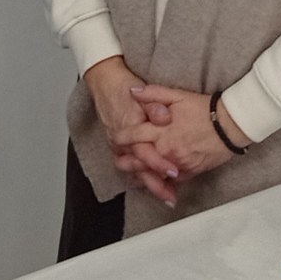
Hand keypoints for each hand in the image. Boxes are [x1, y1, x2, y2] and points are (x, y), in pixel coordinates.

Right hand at [82, 57, 178, 204]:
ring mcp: (118, 145)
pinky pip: (129, 166)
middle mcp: (121, 141)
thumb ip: (154, 104)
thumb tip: (163, 117)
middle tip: (171, 197)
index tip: (175, 173)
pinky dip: (141, 175)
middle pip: (138, 169)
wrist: (105, 82)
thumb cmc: (124, 88)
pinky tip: (153, 181)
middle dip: (155, 185)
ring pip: (133, 171)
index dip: (160, 164)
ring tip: (165, 194)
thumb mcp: (142, 92)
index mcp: (129, 128)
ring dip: (148, 183)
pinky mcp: (118, 147)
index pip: (145, 152)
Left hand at [110, 84, 249, 180]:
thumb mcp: (177, 95)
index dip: (121, 137)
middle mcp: (168, 150)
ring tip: (132, 173)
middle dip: (127, 160)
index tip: (115, 137)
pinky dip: (162, 181)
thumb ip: (152, 94)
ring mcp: (179, 163)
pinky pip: (172, 180)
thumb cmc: (205, 109)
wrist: (230, 125)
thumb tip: (132, 91)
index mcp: (161, 131)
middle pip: (140, 159)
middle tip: (118, 159)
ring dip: (142, 173)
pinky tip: (155, 180)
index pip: (133, 135)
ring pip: (155, 173)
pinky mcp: (191, 172)